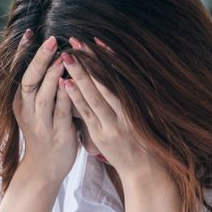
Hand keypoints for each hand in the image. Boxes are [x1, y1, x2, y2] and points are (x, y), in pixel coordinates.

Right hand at [12, 32, 78, 184]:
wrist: (44, 169)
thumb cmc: (44, 134)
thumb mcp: (35, 110)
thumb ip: (41, 88)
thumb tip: (52, 59)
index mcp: (20, 103)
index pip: (19, 72)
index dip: (23, 53)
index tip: (30, 32)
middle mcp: (27, 111)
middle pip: (30, 80)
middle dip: (40, 59)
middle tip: (50, 39)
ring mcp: (41, 123)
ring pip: (44, 94)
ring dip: (53, 74)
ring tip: (62, 55)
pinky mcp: (57, 132)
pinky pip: (62, 110)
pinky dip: (67, 95)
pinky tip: (74, 81)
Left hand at [60, 37, 163, 179]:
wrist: (146, 171)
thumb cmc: (145, 141)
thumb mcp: (144, 115)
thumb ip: (131, 97)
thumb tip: (122, 72)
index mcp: (137, 103)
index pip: (120, 75)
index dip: (109, 57)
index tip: (97, 40)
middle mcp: (127, 111)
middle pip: (106, 80)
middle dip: (91, 59)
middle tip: (76, 40)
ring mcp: (113, 124)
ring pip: (95, 94)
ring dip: (80, 74)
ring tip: (67, 56)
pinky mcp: (102, 136)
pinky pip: (87, 113)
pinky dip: (76, 97)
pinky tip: (65, 84)